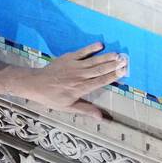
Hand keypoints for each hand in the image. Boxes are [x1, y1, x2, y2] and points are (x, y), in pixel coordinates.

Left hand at [1, 42, 124, 118]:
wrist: (35, 84)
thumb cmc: (52, 98)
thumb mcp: (68, 107)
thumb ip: (86, 110)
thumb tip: (101, 117)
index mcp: (81, 88)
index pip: (101, 81)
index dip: (114, 76)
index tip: (124, 72)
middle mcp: (80, 76)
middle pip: (101, 69)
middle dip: (114, 65)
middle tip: (126, 61)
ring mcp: (74, 65)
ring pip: (94, 61)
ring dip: (107, 57)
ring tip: (118, 54)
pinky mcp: (68, 58)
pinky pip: (82, 52)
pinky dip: (91, 48)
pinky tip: (101, 45)